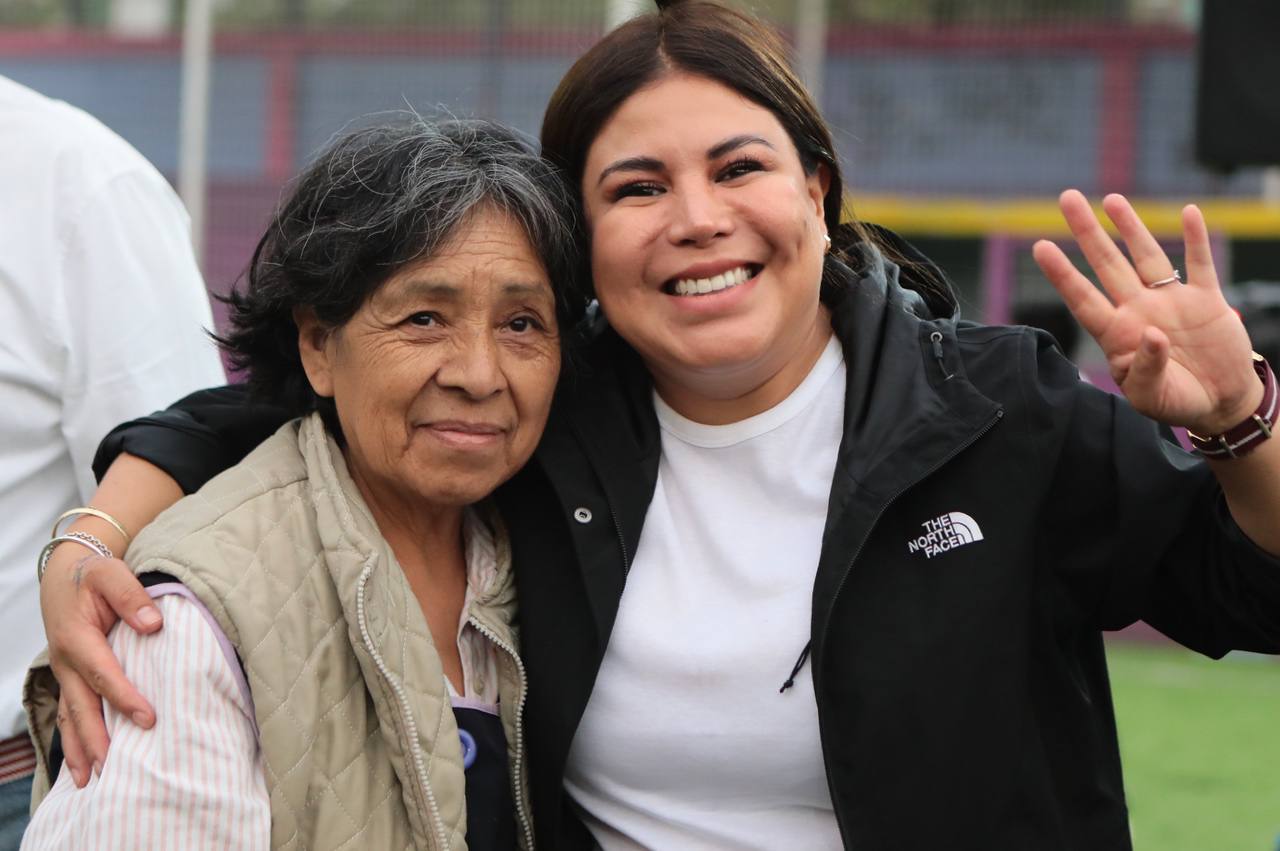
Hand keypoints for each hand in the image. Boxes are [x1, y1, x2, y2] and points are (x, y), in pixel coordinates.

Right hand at [40, 546, 160, 786]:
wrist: (66, 574)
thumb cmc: (93, 574)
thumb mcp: (111, 574)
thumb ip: (132, 596)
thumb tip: (153, 624)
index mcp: (77, 637)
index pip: (103, 673)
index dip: (124, 698)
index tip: (148, 720)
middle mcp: (66, 661)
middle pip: (81, 706)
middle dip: (96, 738)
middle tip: (113, 768)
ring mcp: (65, 672)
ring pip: (70, 716)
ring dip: (79, 748)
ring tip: (90, 781)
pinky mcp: (69, 678)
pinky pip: (69, 712)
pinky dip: (74, 739)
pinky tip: (82, 763)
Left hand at [1032, 190, 1262, 434]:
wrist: (1219, 402)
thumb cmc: (1177, 402)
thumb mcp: (1153, 397)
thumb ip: (1147, 369)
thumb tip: (1151, 335)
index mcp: (1117, 335)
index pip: (1083, 298)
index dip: (1062, 274)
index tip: (1040, 247)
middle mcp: (1138, 310)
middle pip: (1108, 264)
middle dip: (1088, 232)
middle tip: (1067, 198)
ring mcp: (1171, 302)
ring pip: (1147, 256)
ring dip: (1131, 227)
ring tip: (1111, 199)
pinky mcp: (1207, 300)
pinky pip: (1199, 263)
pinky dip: (1195, 239)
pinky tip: (1189, 213)